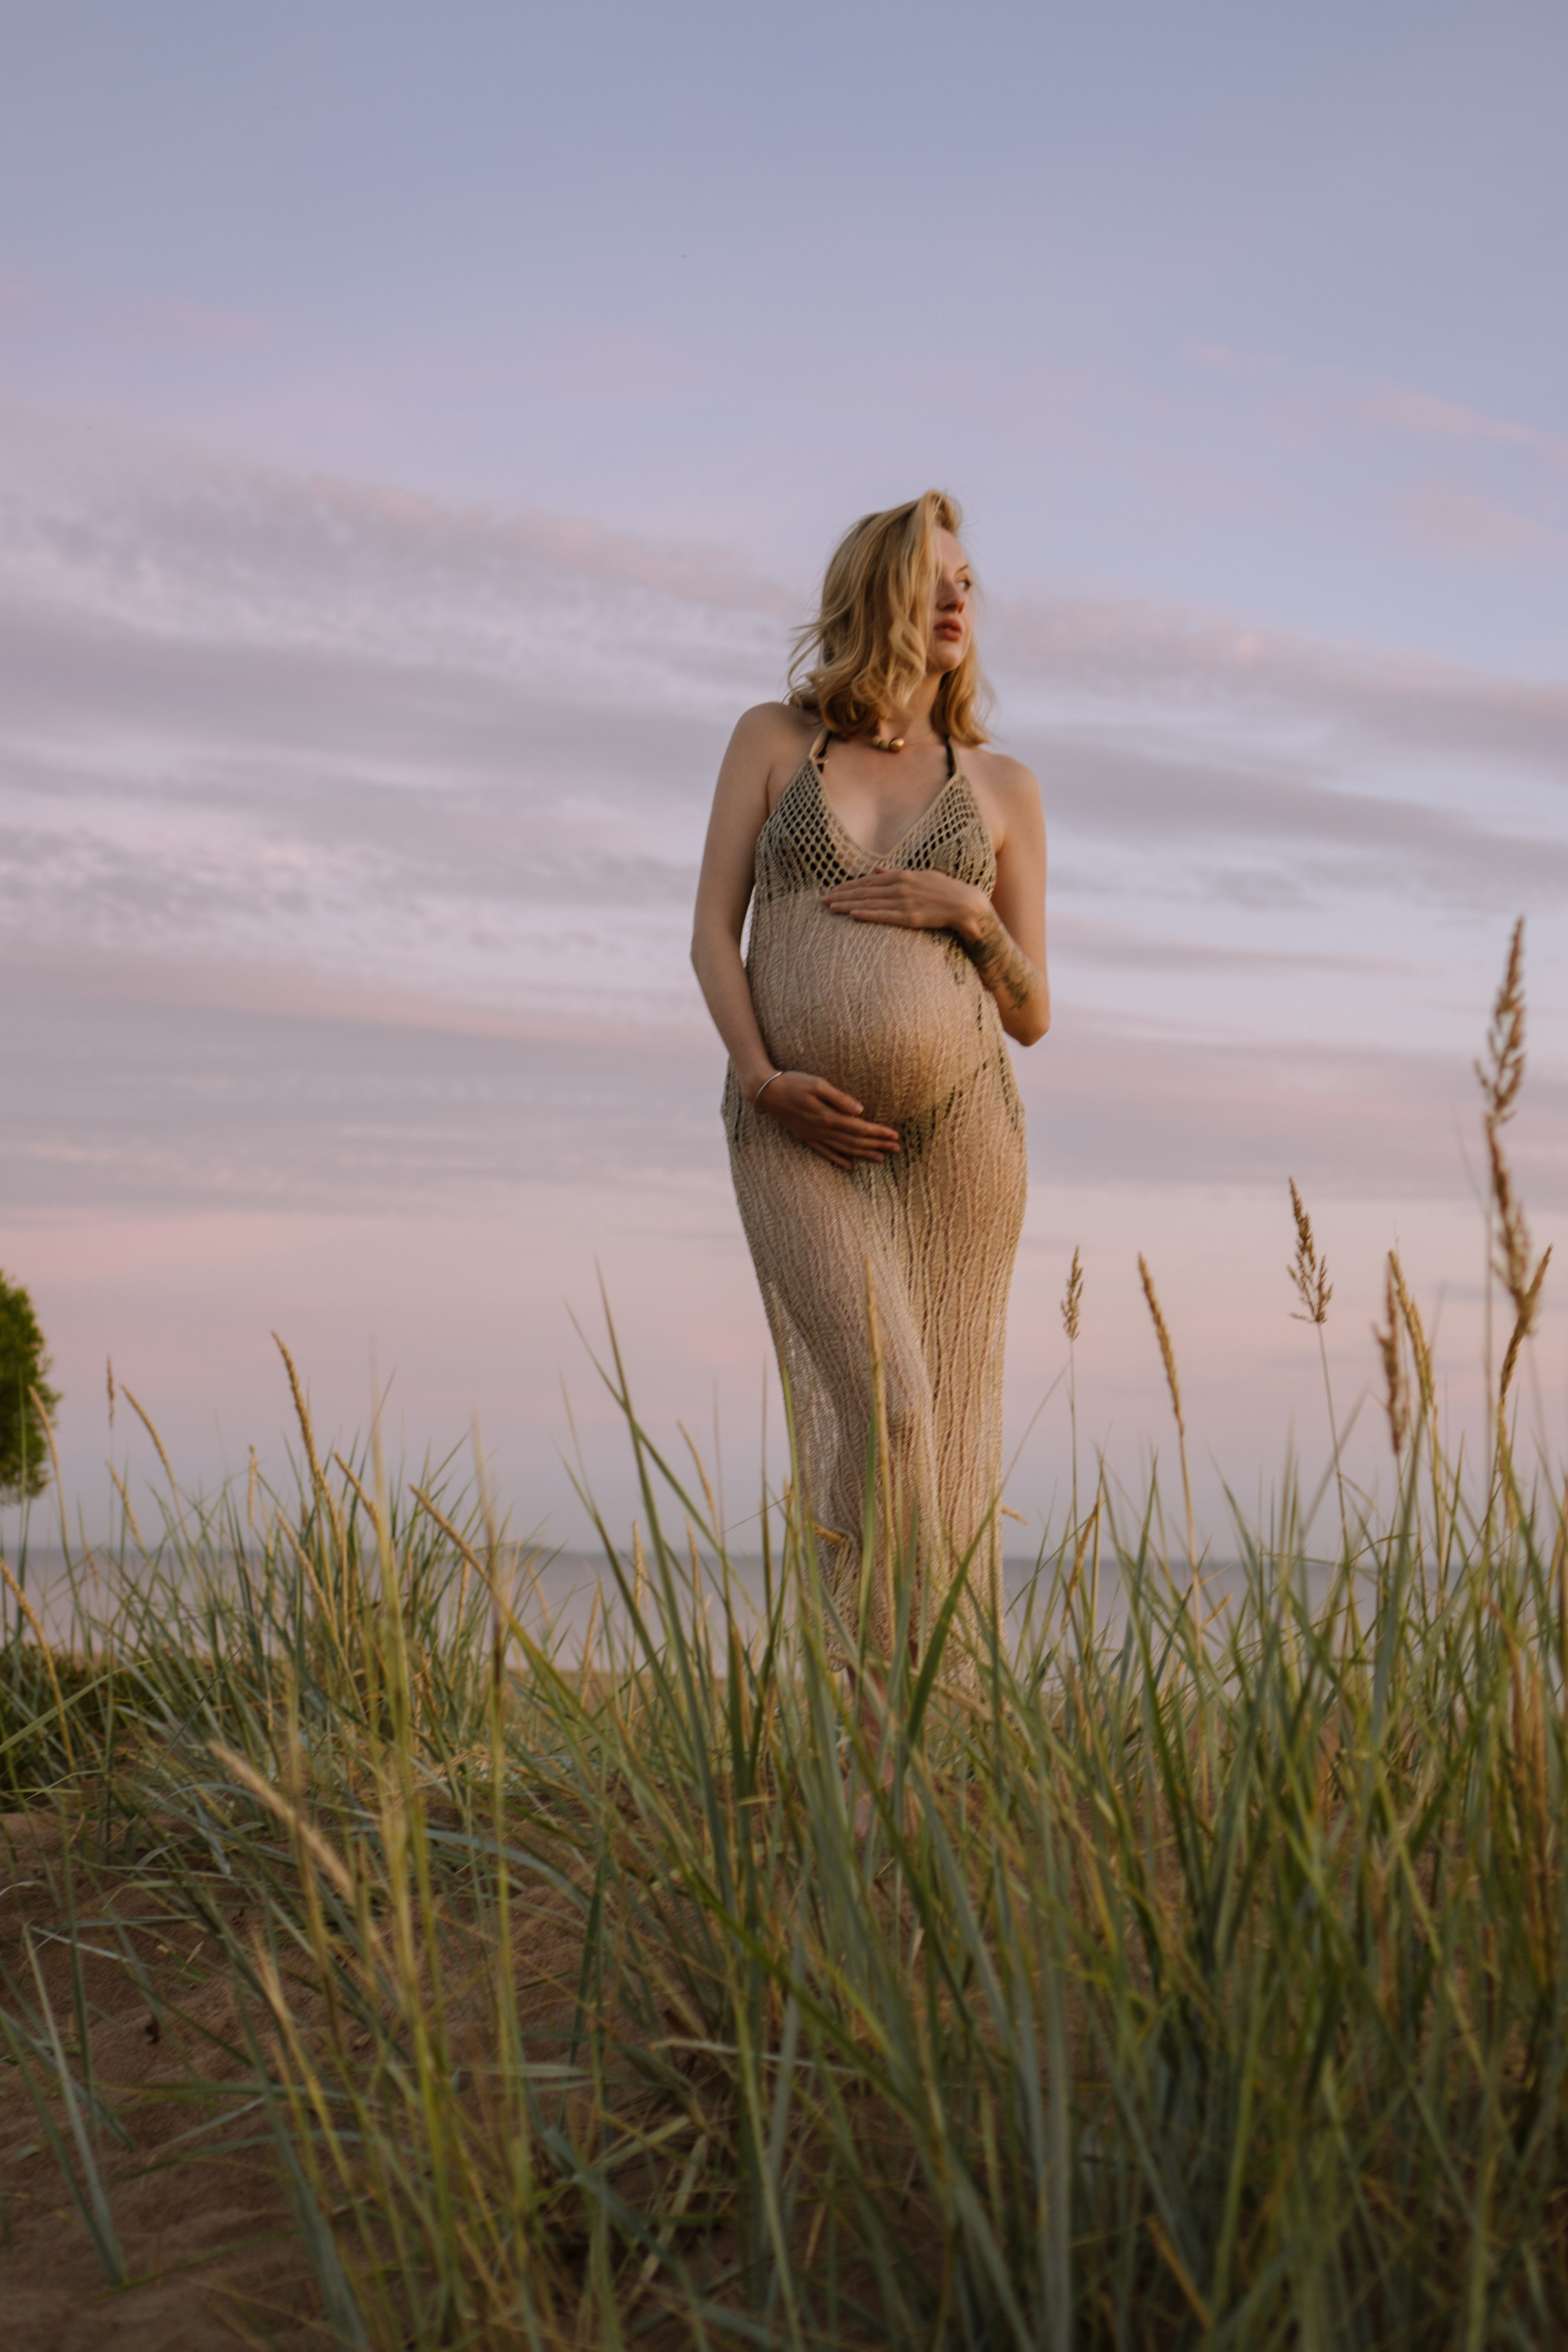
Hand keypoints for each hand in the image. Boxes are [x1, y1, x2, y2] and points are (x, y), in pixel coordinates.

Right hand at [753, 1071, 899, 1169]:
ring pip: (844, 1149)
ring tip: (881, 1158)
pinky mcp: (806, 1137)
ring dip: (863, 1154)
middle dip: (877, 1146)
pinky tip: (849, 1166)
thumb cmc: (793, 1082)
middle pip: (855, 1142)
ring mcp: (813, 1136)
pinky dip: (839, 1160)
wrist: (766, 1092)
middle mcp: (822, 1130)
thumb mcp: (817, 1084)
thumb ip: (839, 1098)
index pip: (860, 1128)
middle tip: (897, 1149)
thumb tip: (860, 1110)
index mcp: (828, 1116)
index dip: (878, 1133)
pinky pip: (825, 1153)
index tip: (895, 1136)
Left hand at [821, 866, 987, 936]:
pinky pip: (885, 916)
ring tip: (831, 908)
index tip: (832, 890)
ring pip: (870, 903)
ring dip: (849, 905)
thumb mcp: (920, 876)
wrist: (967, 905)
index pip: (868, 882)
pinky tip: (853, 916)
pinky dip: (868, 915)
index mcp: (902, 876)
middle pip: (864, 892)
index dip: (848, 886)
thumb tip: (877, 870)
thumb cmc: (944, 890)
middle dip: (842, 895)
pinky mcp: (911, 917)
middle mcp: (900, 886)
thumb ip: (896, 873)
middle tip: (822, 900)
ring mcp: (905, 901)